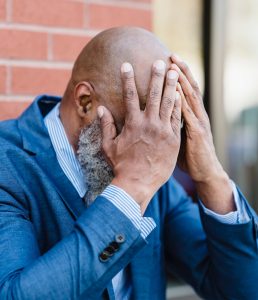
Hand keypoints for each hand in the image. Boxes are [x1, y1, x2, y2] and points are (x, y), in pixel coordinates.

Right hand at [98, 60, 180, 212]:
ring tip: (174, 71)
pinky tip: (181, 94)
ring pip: (168, 102)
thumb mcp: (108, 146)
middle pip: (154, 94)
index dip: (127, 78)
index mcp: (132, 123)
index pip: (129, 95)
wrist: (138, 183)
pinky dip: (179, 104)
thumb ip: (106, 126)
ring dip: (171, 85)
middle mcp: (149, 123)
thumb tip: (101, 109)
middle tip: (159, 61)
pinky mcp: (174, 139)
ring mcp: (163, 130)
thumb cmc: (121, 165)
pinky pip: (177, 118)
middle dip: (156, 75)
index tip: (126, 65)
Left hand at [170, 54, 234, 213]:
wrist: (205, 172)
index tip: (168, 62)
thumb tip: (160, 118)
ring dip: (182, 80)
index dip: (178, 76)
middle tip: (171, 55)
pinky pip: (188, 114)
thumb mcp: (180, 137)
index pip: (186, 91)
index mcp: (192, 115)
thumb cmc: (190, 155)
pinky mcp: (196, 133)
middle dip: (180, 71)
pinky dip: (182, 101)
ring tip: (173, 65)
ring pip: (190, 97)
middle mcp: (197, 115)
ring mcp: (198, 122)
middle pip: (189, 88)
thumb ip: (173, 125)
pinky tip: (176, 90)